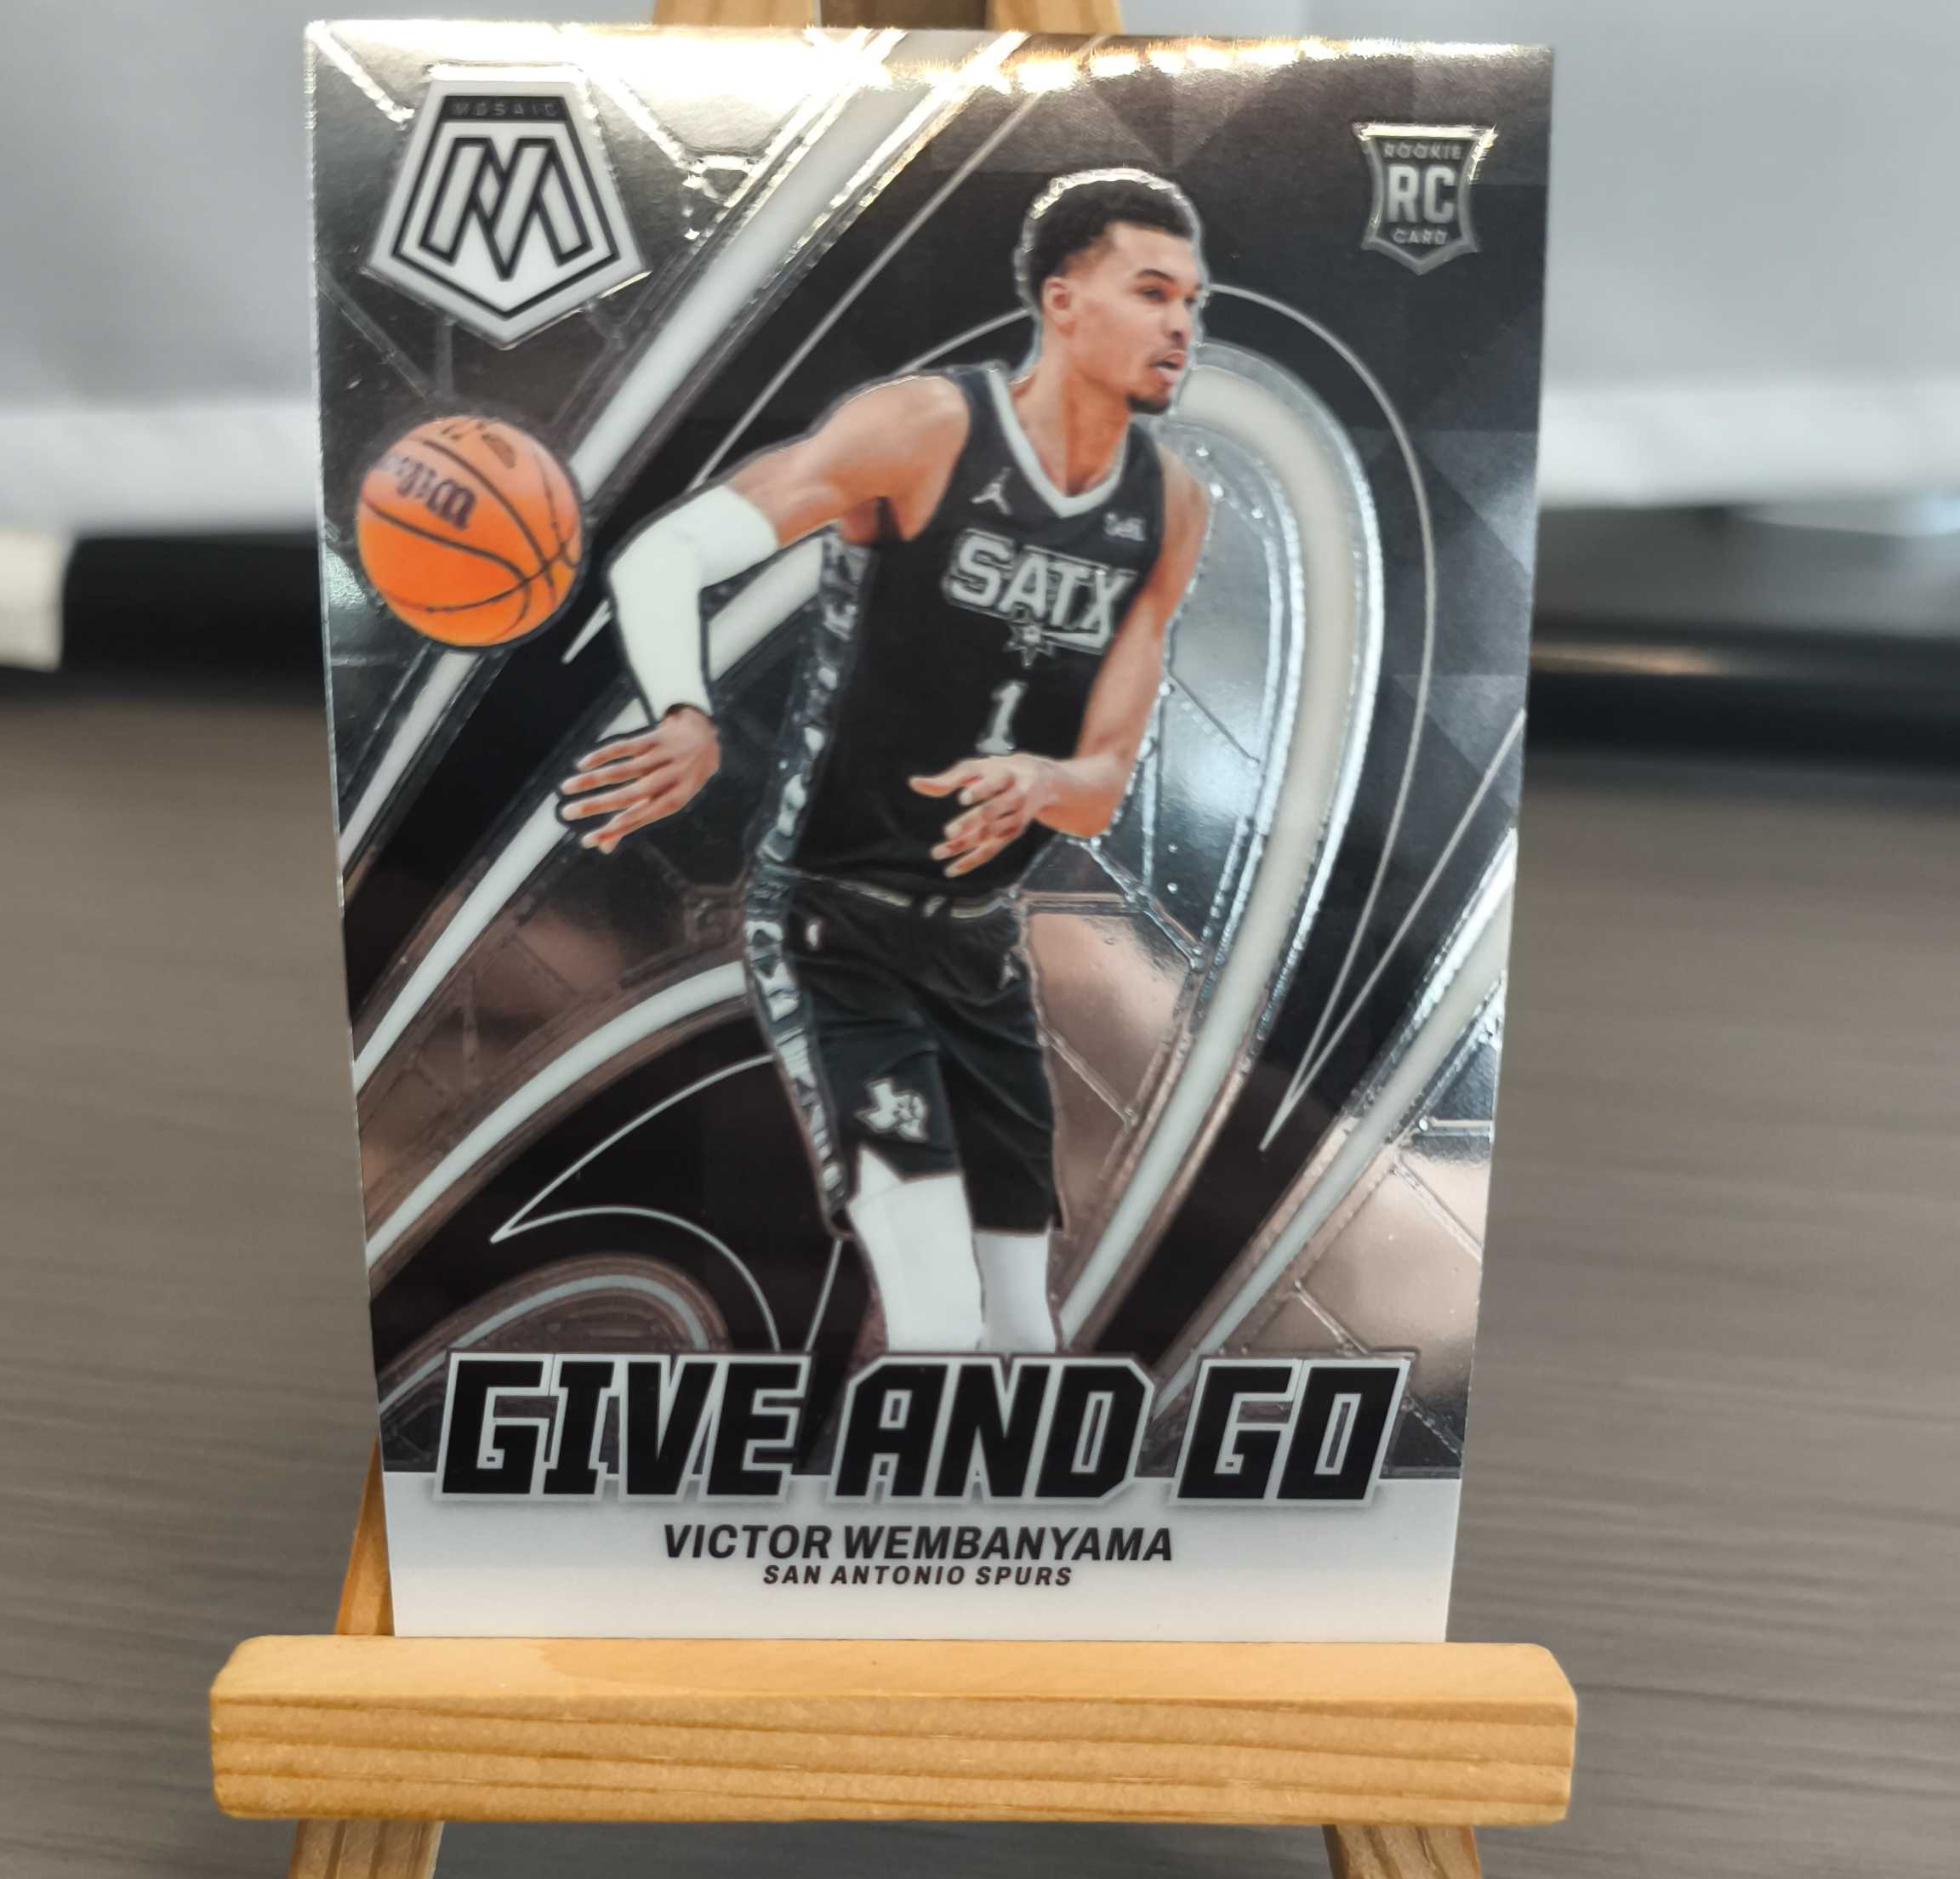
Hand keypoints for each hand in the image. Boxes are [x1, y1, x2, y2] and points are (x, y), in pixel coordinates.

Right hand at [558, 707, 718, 853]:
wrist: (703, 738)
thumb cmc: (677, 779)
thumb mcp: (665, 801)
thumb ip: (634, 821)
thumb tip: (604, 848)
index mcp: (673, 801)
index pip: (638, 819)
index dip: (612, 831)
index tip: (586, 841)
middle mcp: (669, 780)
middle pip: (627, 795)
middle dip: (594, 806)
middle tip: (565, 813)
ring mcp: (662, 758)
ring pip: (621, 770)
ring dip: (591, 780)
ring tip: (565, 788)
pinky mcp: (654, 737)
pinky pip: (623, 747)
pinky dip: (601, 756)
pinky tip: (582, 765)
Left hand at [910, 754, 1056, 877]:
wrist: (1041, 782)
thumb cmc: (998, 772)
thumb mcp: (977, 768)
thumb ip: (947, 779)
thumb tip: (914, 784)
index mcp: (1006, 776)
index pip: (994, 783)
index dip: (979, 790)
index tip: (963, 797)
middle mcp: (1014, 798)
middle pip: (992, 812)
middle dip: (970, 822)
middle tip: (948, 832)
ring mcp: (1014, 819)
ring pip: (988, 835)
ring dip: (963, 845)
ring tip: (937, 852)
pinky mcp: (1011, 834)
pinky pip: (991, 851)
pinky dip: (972, 861)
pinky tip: (952, 869)